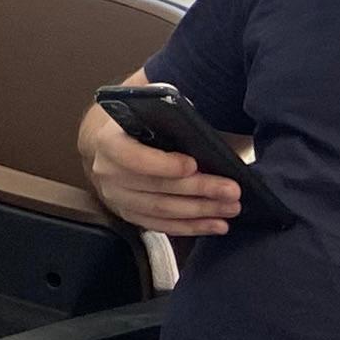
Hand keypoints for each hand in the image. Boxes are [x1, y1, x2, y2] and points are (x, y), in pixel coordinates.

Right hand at [83, 110, 240, 238]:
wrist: (113, 143)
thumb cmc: (139, 123)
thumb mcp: (149, 112)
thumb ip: (169, 120)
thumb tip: (201, 130)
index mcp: (109, 142)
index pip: (133, 157)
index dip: (164, 164)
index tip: (194, 165)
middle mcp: (108, 173)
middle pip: (156, 187)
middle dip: (198, 190)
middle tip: (231, 191)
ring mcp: (117, 197)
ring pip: (161, 210)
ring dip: (200, 211)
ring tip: (230, 209)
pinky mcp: (129, 214)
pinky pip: (161, 225)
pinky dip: (190, 227)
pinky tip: (215, 224)